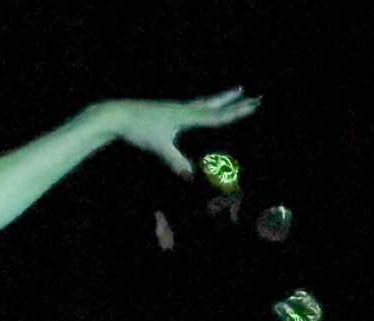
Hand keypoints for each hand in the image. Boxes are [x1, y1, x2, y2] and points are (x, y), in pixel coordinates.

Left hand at [101, 88, 260, 178]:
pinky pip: (194, 106)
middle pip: (216, 104)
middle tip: (255, 96)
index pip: (217, 116)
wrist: (118, 115)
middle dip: (236, 102)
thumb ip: (176, 161)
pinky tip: (203, 106)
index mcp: (187, 115)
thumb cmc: (138, 129)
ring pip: (206, 101)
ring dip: (223, 98)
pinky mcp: (168, 110)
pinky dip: (206, 104)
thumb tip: (190, 177)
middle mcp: (185, 108)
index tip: (254, 105)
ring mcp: (176, 108)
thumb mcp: (159, 147)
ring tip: (237, 91)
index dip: (237, 112)